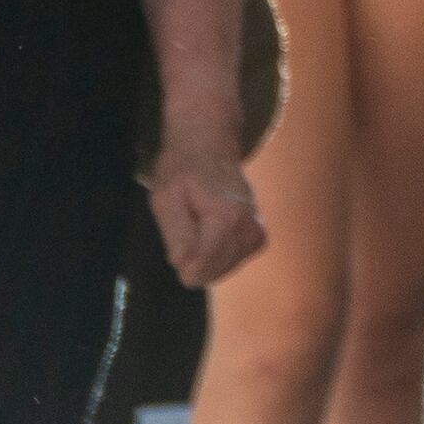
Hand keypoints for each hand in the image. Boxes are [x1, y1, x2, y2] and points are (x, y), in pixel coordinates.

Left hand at [146, 146, 264, 287]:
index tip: (176, 238)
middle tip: (187, 227)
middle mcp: (247, 229)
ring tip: (199, 226)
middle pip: (210, 273)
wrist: (209, 149)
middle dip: (192, 259)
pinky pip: (232, 262)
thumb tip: (184, 265)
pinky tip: (211, 235)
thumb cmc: (183, 171)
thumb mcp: (165, 198)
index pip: (199, 268)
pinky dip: (218, 255)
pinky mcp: (258, 237)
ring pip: (221, 271)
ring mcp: (256, 233)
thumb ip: (176, 234)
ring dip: (204, 256)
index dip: (179, 260)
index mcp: (225, 220)